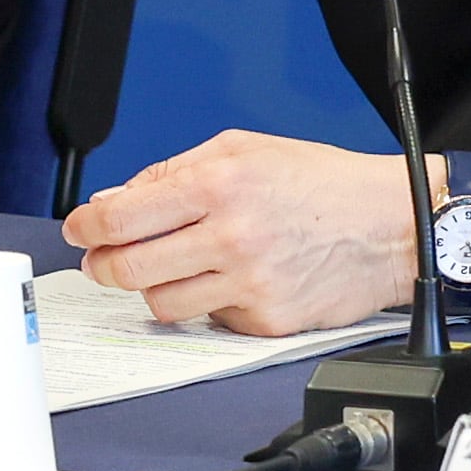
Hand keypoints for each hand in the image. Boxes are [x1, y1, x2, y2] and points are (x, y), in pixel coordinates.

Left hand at [61, 130, 415, 334]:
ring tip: (174, 266)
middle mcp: (231, 234)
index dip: (86, 227)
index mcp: (220, 183)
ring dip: (154, 287)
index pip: (122, 216)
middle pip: (128, 268)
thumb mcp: (245, 150)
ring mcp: (249, 283)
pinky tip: (228, 280)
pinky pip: (208, 320)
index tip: (79, 229)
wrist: (391, 225)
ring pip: (161, 303)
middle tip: (103, 259)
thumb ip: (173, 173)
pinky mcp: (266, 320)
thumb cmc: (321, 184)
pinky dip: (207, 303)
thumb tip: (113, 203)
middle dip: (103, 265)